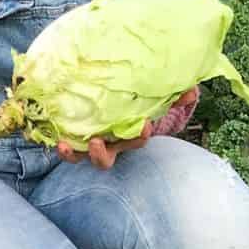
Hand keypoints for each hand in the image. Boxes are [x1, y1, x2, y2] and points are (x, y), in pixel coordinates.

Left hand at [55, 88, 197, 170]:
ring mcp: (90, 144)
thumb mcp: (154, 98)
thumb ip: (172, 95)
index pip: (136, 140)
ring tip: (66, 145)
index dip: (139, 136)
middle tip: (95, 141)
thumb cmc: (136, 103)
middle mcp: (109, 143)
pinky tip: (58, 140)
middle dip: (101, 154)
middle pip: (105, 158)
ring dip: (75, 154)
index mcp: (128, 135)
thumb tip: (190, 91)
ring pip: (82, 157)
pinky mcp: (73, 137)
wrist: (112, 102)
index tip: (143, 126)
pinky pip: (68, 148)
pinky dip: (63, 148)